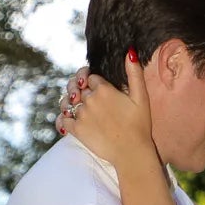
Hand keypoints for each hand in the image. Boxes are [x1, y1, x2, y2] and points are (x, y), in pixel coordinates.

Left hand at [57, 53, 155, 168]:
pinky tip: (68, 120)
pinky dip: (63, 119)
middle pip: (78, 88)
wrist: (132, 152)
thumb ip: (134, 73)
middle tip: (86, 97)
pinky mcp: (77, 130)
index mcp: (104, 89)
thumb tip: (130, 51)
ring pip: (68, 102)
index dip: (93, 81)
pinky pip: (63, 119)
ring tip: (77, 107)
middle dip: (81, 90)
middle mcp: (90, 100)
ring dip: (70, 102)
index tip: (97, 87)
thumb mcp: (141, 97)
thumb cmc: (140, 125)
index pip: (91, 77)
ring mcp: (82, 115)